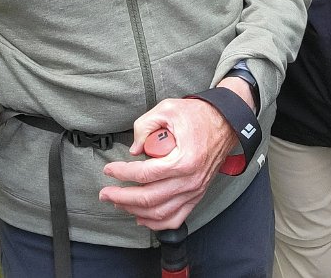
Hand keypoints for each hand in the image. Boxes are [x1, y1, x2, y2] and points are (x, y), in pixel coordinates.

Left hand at [98, 80, 250, 230]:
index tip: (109, 169)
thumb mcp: (167, 109)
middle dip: (122, 197)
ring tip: (118, 203)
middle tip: (106, 193)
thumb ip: (145, 126)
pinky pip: (175, 218)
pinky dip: (156, 222)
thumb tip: (134, 150)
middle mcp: (189, 180)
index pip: (144, 174)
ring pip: (159, 212)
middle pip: (149, 198)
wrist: (224, 123)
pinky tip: (141, 217)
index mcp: (183, 159)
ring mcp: (194, 190)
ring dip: (135, 211)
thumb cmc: (198, 115)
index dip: (122, 173)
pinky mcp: (196, 195)